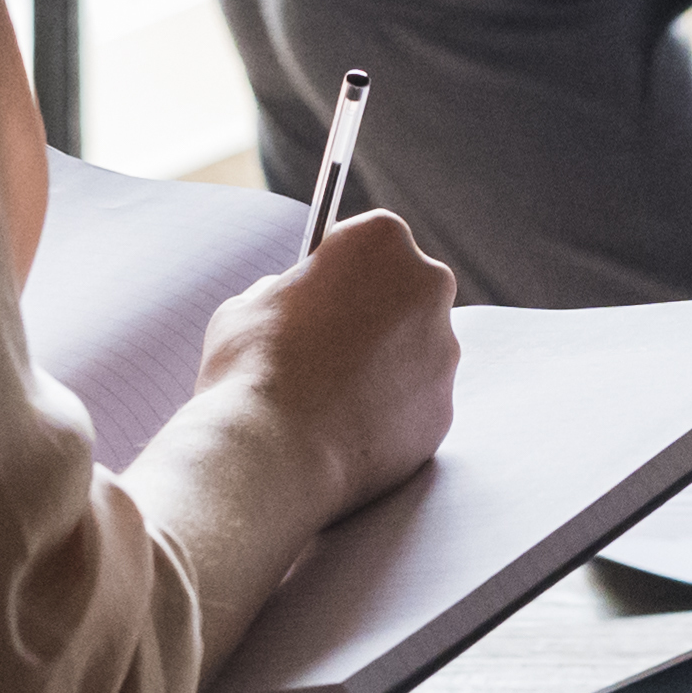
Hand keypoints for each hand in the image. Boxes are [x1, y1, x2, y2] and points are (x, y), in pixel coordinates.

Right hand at [193, 210, 461, 523]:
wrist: (276, 452)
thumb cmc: (253, 368)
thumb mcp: (248, 304)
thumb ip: (286, 293)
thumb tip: (299, 305)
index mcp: (380, 240)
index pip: (370, 240)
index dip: (341, 267)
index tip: (322, 289)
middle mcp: (427, 285)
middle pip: (404, 291)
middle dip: (373, 314)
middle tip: (327, 344)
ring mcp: (443, 351)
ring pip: (414, 351)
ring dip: (383, 366)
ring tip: (329, 397)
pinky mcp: (443, 409)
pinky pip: (415, 404)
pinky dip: (389, 414)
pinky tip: (345, 430)